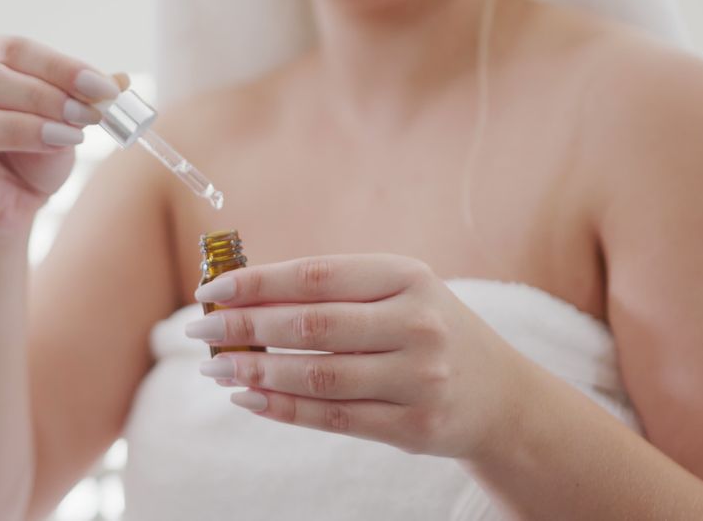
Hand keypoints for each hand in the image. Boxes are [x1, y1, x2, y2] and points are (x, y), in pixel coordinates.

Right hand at [0, 35, 127, 232]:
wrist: (15, 198)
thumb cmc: (36, 145)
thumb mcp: (66, 116)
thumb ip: (86, 97)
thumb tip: (120, 80)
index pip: (12, 49)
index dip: (60, 68)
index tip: (103, 88)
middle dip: (40, 97)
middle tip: (86, 116)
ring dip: (17, 130)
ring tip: (65, 140)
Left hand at [186, 255, 531, 458]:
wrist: (503, 396)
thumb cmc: (429, 331)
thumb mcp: (398, 294)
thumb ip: (331, 293)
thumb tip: (242, 298)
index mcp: (408, 277)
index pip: (314, 276)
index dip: (255, 282)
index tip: (210, 289)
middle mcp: (418, 324)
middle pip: (310, 326)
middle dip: (243, 328)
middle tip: (199, 331)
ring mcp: (420, 378)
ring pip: (316, 376)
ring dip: (255, 371)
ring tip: (216, 368)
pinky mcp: (414, 426)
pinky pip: (332, 418)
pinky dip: (282, 408)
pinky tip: (248, 397)